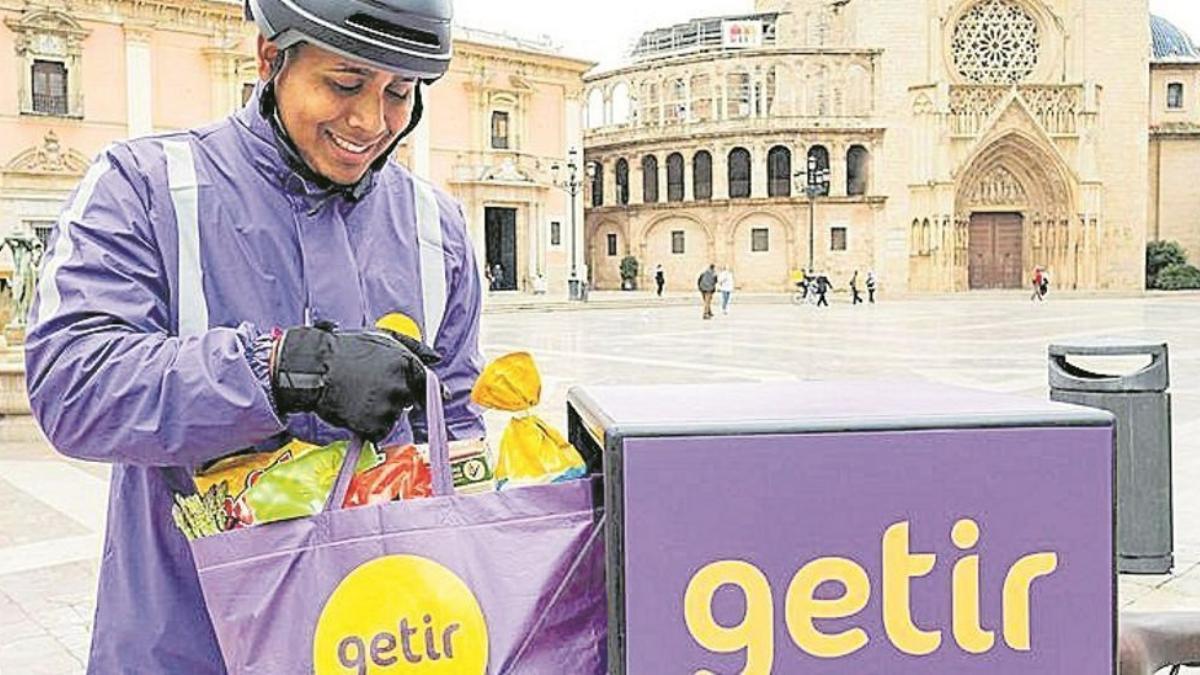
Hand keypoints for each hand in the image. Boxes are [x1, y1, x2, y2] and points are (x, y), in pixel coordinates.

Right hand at [270, 324, 439, 440]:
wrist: (315, 367)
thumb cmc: (345, 349)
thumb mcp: (383, 337)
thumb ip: (414, 347)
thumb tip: (436, 358)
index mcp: (405, 363)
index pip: (426, 383)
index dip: (424, 392)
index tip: (424, 400)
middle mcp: (400, 386)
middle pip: (406, 400)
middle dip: (392, 397)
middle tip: (368, 387)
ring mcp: (387, 406)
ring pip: (392, 416)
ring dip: (378, 411)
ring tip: (357, 395)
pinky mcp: (374, 424)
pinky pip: (378, 430)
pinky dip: (368, 425)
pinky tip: (354, 409)